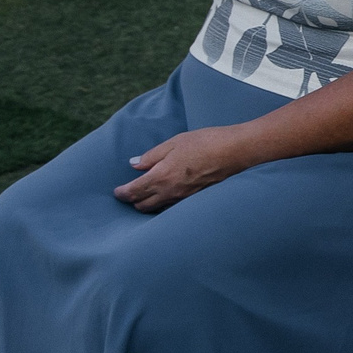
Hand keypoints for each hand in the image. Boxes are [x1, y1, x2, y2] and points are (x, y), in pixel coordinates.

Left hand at [115, 124, 250, 212]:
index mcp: (160, 176)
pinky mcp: (195, 199)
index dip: (121, 193)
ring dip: (148, 204)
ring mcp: (183, 198)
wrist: (236, 151)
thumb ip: (152, 156)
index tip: (117, 192)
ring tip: (146, 196)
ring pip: (158, 209)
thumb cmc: (205, 142)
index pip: (133, 192)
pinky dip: (164, 204)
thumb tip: (135, 164)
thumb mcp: (174, 143)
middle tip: (129, 193)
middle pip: (142, 206)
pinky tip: (167, 195)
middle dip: (133, 201)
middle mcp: (170, 192)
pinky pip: (173, 206)